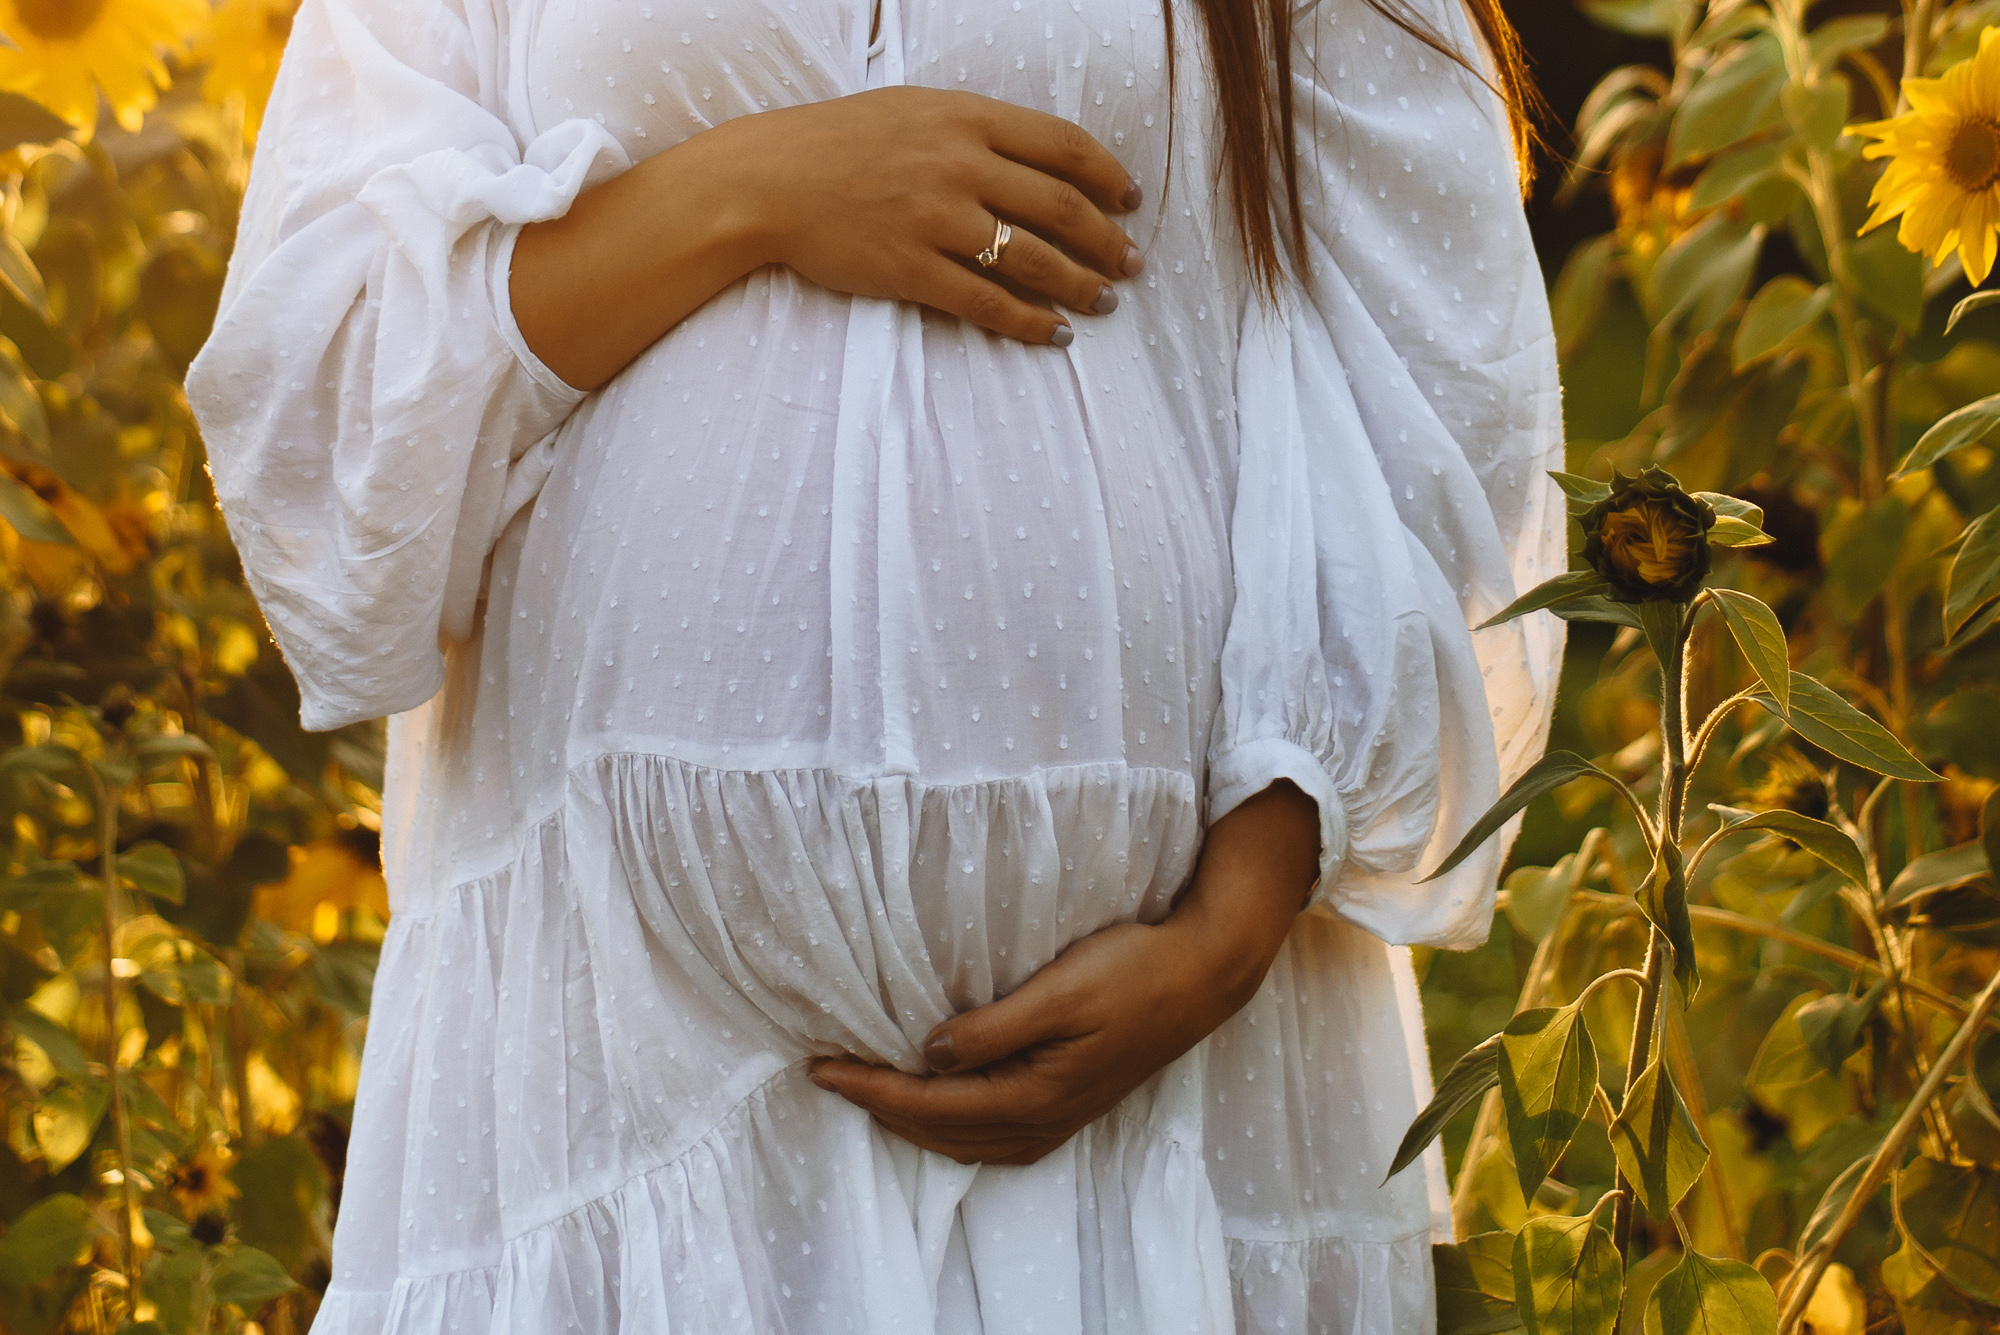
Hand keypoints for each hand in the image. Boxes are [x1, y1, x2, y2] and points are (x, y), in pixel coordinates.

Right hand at [513, 87, 1144, 388]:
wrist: (766, 181)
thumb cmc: (839, 144)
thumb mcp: (913, 112)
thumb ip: (974, 131)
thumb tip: (1035, 161)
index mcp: (966, 118)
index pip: (1062, 145)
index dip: (1107, 176)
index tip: (1131, 199)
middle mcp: (960, 165)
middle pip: (1061, 208)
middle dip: (1108, 241)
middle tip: (1132, 264)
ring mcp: (937, 220)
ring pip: (1033, 259)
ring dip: (1080, 284)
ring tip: (1103, 301)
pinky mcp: (912, 270)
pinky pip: (988, 303)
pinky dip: (1030, 322)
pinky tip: (1055, 334)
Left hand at [809, 781, 1320, 1164]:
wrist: (1203, 975)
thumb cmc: (1134, 969)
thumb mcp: (1060, 988)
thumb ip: (993, 1027)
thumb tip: (929, 1052)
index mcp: (1035, 1095)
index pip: (929, 1104)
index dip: (870, 1088)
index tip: (821, 1065)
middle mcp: (1043, 1120)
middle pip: (939, 1132)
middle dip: (878, 1107)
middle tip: (827, 1075)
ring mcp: (1059, 1119)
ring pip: (964, 1140)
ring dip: (911, 1122)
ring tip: (867, 1089)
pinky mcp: (1069, 1106)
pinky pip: (991, 1136)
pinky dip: (950, 1126)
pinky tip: (936, 1103)